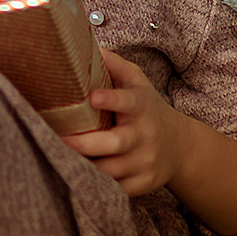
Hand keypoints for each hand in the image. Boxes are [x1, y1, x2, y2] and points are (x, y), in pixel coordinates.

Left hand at [60, 50, 187, 198]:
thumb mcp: (137, 81)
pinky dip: (95, 184)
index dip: (110, 100)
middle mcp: (145, 135)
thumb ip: (114, 65)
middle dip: (84, 144)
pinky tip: (75, 175)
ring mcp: (145, 162)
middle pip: (115, 143)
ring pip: (111, 170)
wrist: (180, 146)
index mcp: (141, 106)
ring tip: (56, 157)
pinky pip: (115, 188)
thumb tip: (88, 47)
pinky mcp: (143, 184)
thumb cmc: (147, 108)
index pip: (128, 102)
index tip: (91, 97)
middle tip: (56, 138)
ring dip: (84, 166)